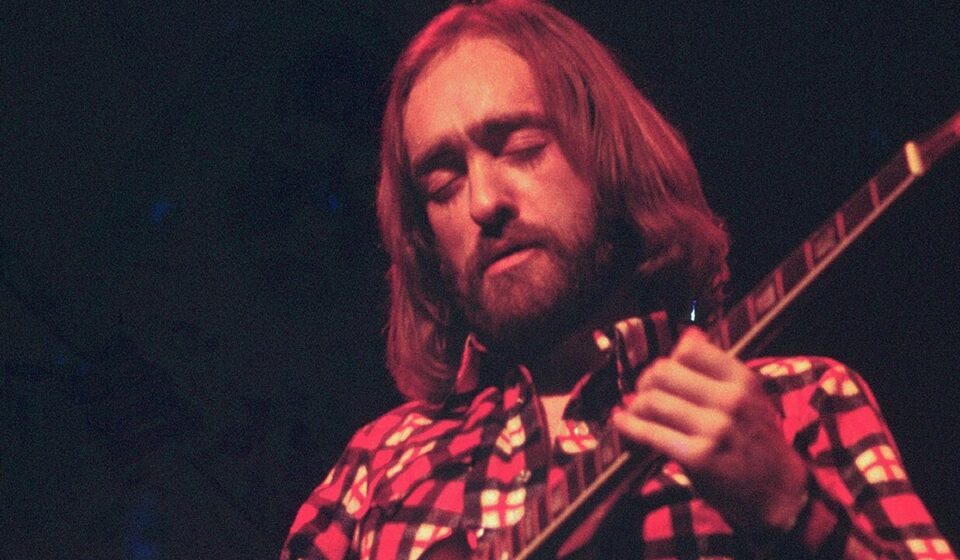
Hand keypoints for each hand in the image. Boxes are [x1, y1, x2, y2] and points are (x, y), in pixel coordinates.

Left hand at [611, 327, 807, 532]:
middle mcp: (730, 400)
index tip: (663, 376)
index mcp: (742, 380)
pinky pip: (650, 433)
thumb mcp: (748, 397)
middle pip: (663, 372)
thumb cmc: (756, 442)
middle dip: (645, 383)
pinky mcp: (698, 457)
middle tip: (643, 397)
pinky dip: (629, 428)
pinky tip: (623, 425)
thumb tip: (689, 333)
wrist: (779, 493)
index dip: (669, 361)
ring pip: (652, 401)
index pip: (689, 350)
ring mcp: (715, 429)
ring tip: (634, 415)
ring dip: (635, 408)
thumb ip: (716, 368)